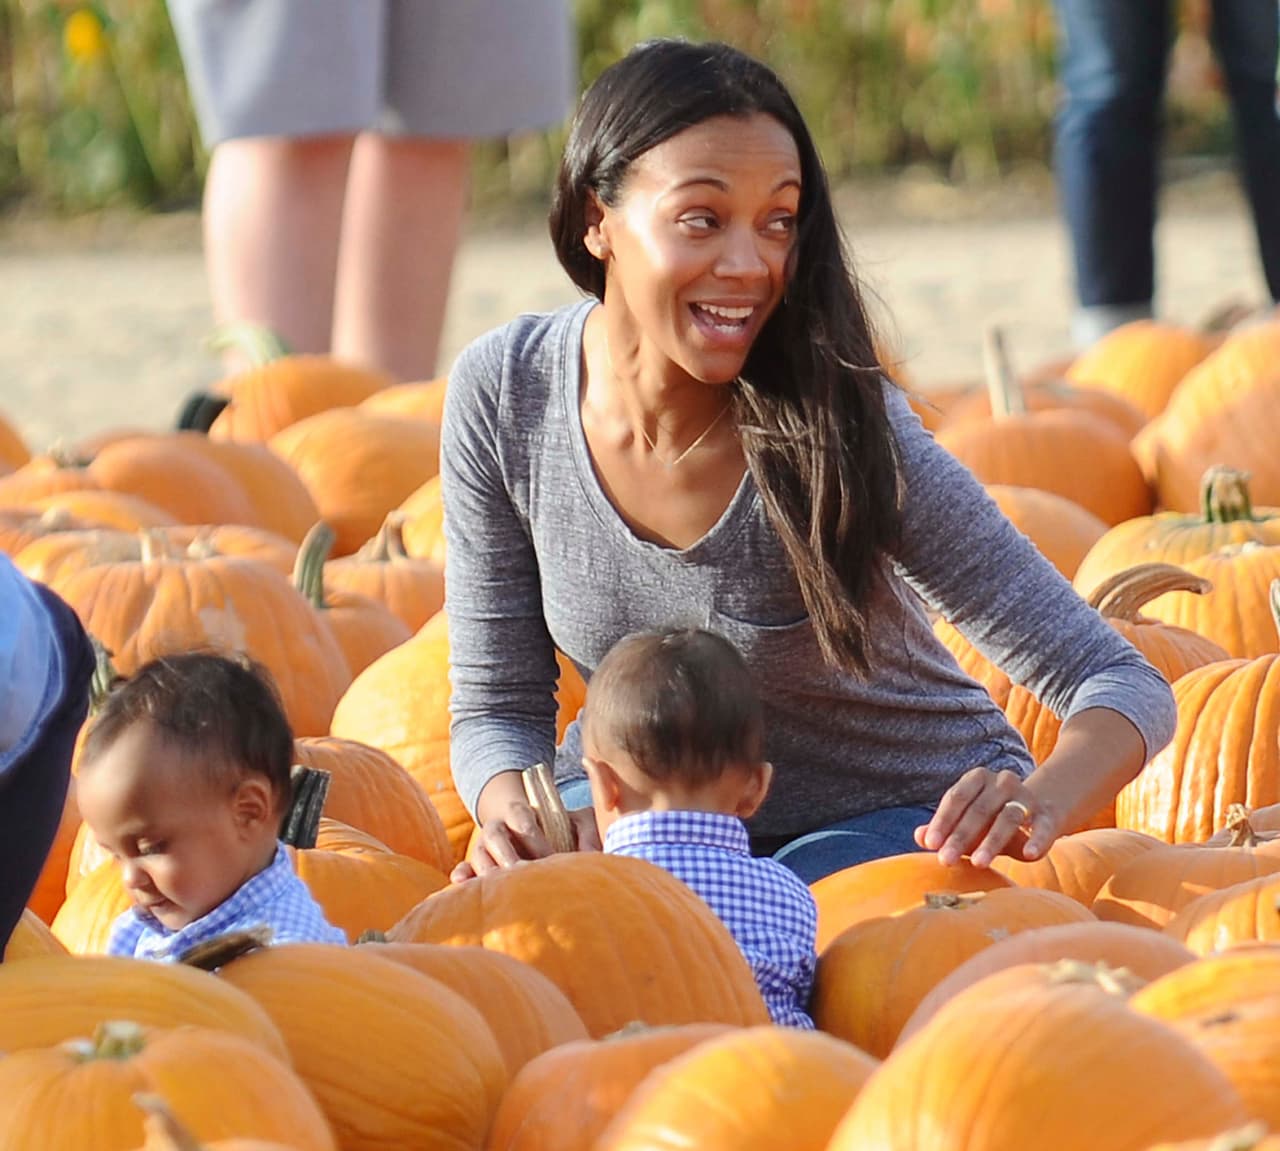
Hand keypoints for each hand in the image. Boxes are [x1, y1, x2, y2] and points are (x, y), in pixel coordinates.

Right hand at [450, 801, 600, 882]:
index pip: (522, 817)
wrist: (532, 831)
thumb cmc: (559, 827)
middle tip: (521, 873)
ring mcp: (484, 847)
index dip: (534, 836)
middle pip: (495, 836)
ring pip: (478, 854)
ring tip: (497, 888)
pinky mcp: (477, 866)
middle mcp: (499, 827)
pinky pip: (464, 870)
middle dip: (507, 855)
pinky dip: (462, 876)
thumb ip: (588, 831)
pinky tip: (461, 885)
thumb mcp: (577, 821)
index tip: (549, 856)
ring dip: (486, 870)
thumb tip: (592, 854)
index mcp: (521, 812)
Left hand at [913, 767, 1058, 868]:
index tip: (930, 844)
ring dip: (992, 842)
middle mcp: (1003, 782)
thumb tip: (919, 837)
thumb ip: (944, 828)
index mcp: (978, 778)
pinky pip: (1043, 827)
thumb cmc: (992, 817)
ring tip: (978, 863)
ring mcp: (1027, 796)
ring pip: (1008, 818)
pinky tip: (1029, 855)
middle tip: (945, 860)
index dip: (942, 821)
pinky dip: (1037, 840)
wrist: (1040, 809)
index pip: (956, 798)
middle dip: (960, 837)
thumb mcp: (968, 821)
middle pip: (978, 810)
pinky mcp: (1049, 814)